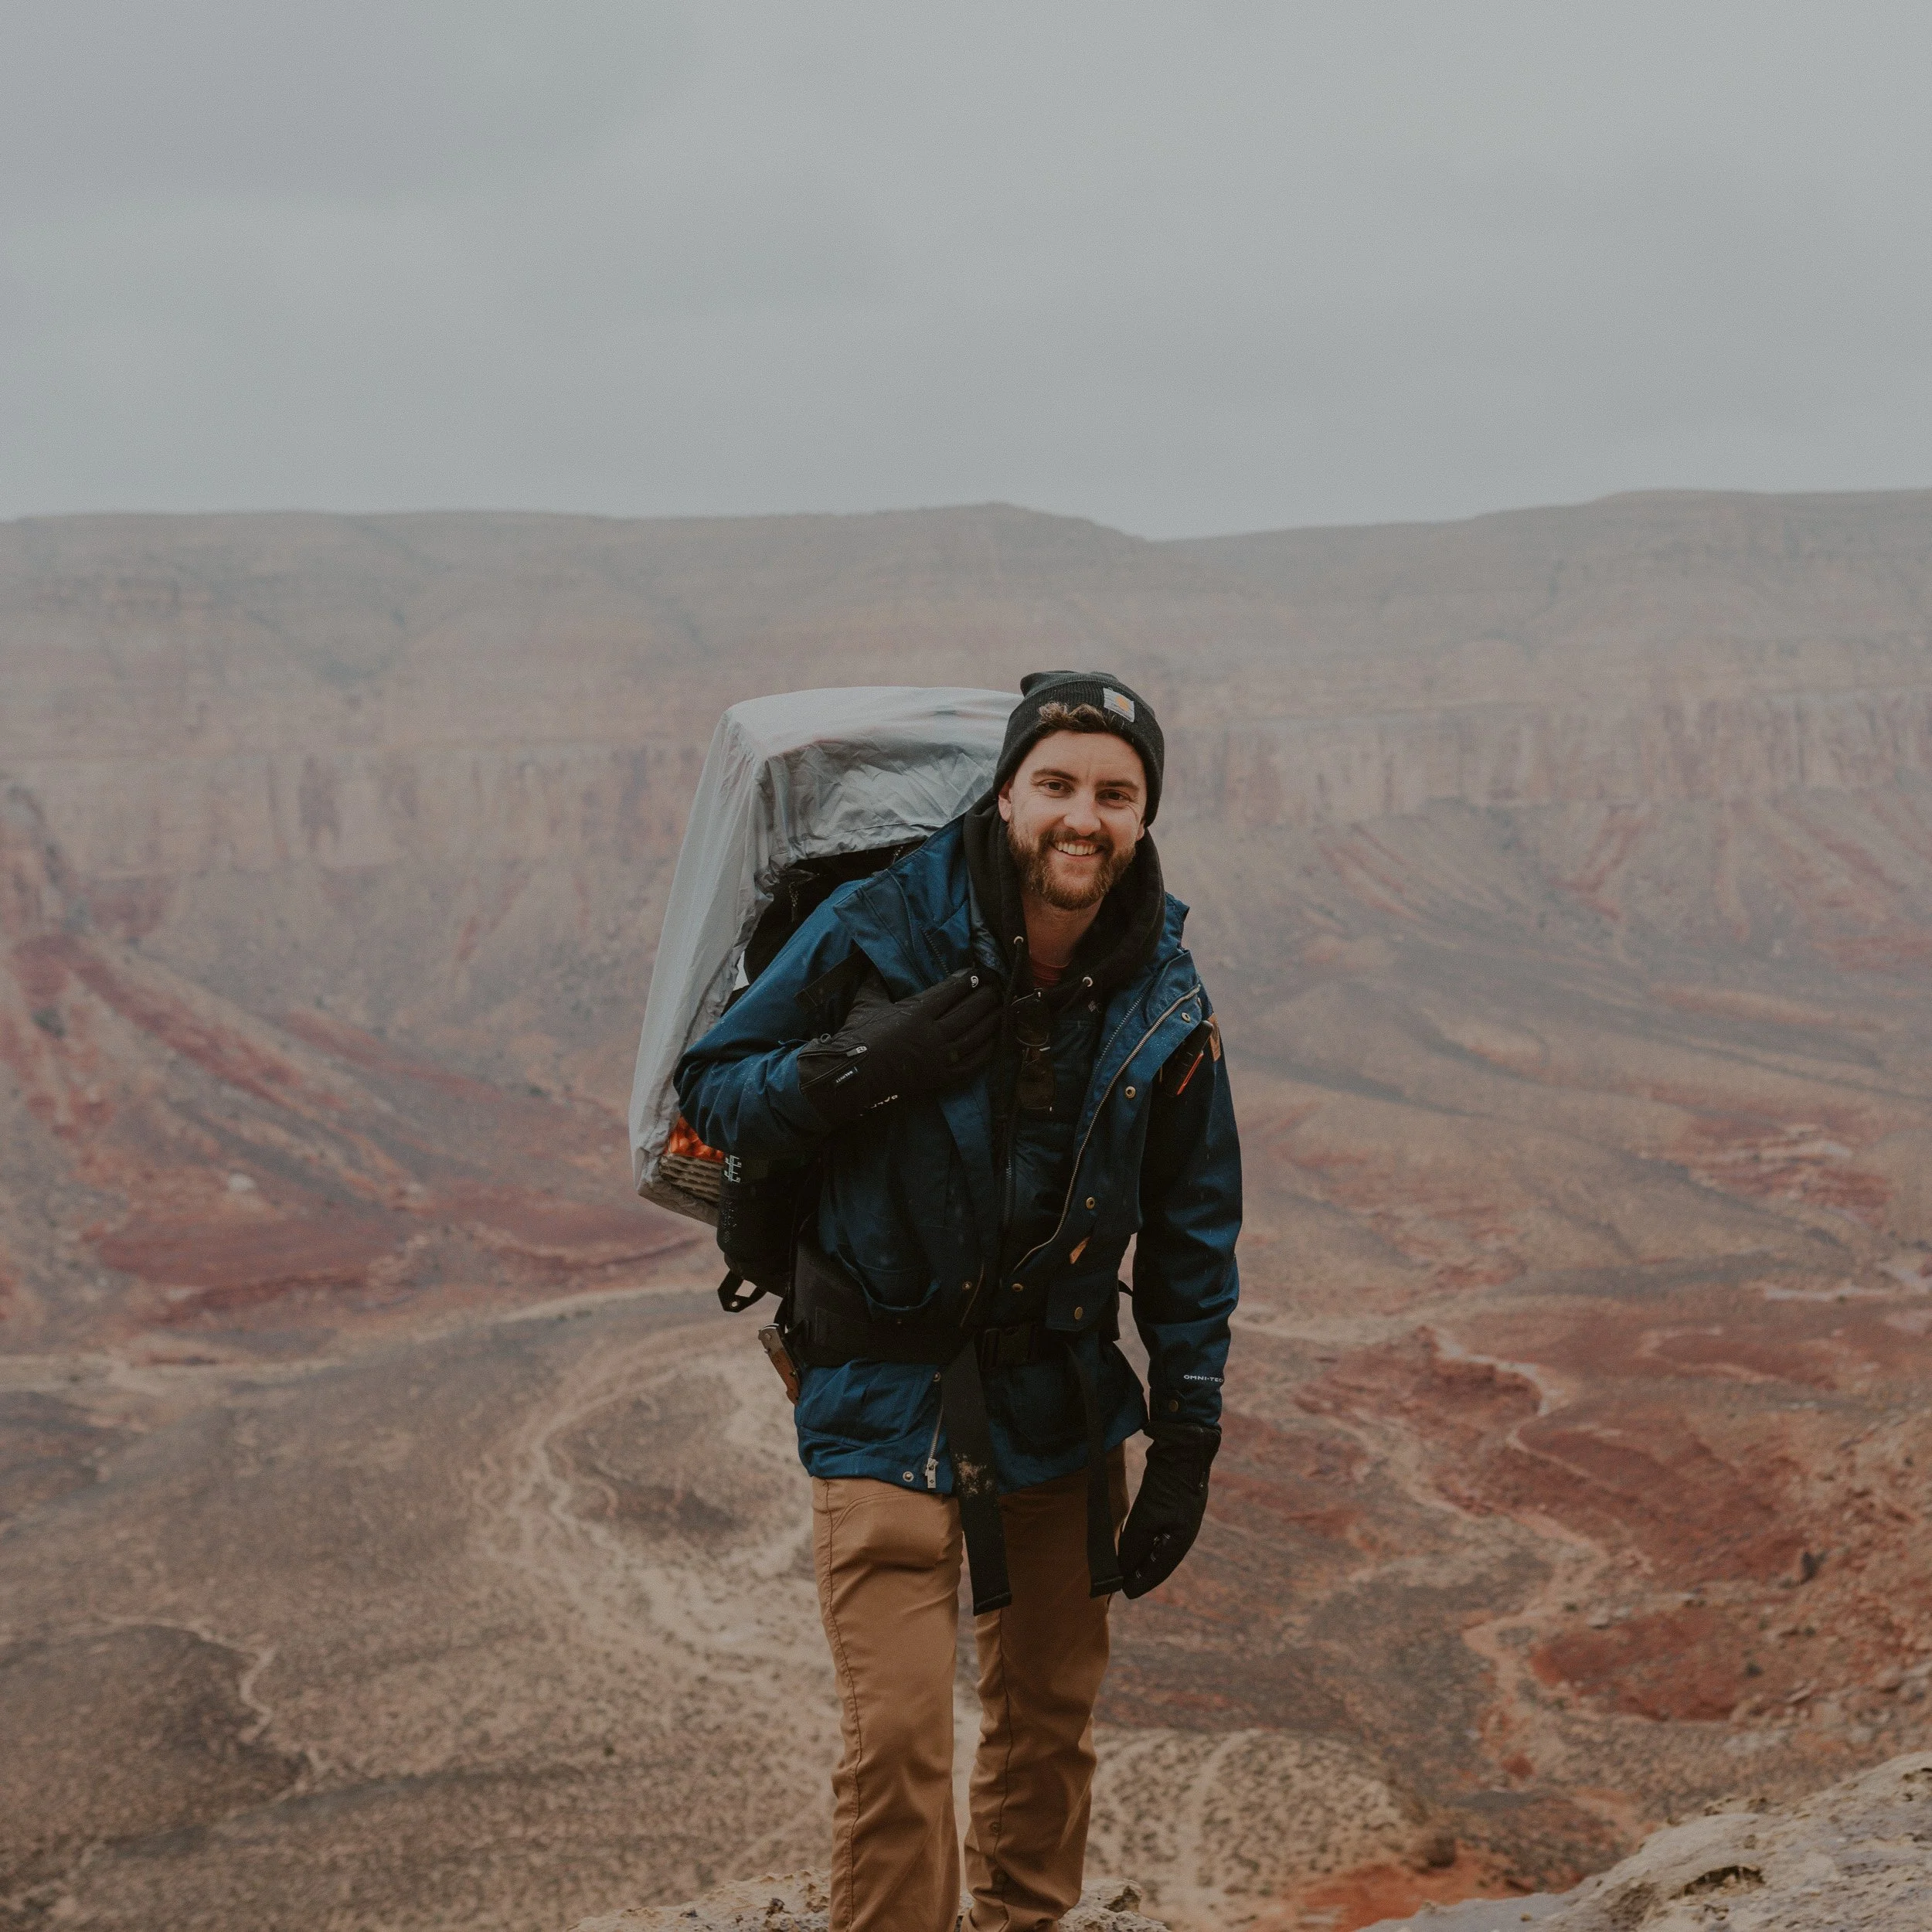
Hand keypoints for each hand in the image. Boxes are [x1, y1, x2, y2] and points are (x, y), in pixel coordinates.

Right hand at [796, 967, 1000, 1128]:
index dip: (967, 979)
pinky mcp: (943, 1076)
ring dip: (992, 1019)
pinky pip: (973, 1062)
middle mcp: (933, 1034)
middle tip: (997, 987)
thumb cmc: (858, 1035)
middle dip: (986, 996)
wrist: (853, 1075)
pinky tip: (997, 1038)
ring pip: (976, 1035)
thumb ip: (876, 978)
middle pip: (969, 1011)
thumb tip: (873, 957)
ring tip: (1002, 1007)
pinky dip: (988, 1048)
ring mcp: (940, 1057)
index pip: (951, 991)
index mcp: (916, 1012)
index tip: (976, 973)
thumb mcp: (866, 1001)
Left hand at [1118, 1421, 1219, 1598]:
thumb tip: (1123, 1567)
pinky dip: (1144, 1540)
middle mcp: (1182, 1534)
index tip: (1125, 1593)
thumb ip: (1135, 1543)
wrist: (1183, 1451)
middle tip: (1120, 1583)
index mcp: (1181, 1541)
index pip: (1159, 1570)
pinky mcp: (1171, 1506)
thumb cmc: (1168, 1486)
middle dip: (1140, 1571)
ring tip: (1123, 1566)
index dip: (1141, 1582)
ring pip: (1157, 1546)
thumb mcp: (1148, 1516)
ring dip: (1141, 1556)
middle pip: (1158, 1560)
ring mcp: (1178, 1520)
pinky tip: (1132, 1541)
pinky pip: (1156, 1532)